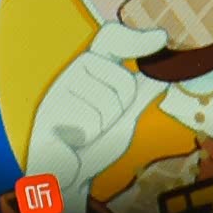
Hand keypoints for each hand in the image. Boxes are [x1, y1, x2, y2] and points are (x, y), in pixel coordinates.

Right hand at [21, 22, 168, 212]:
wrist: (68, 175)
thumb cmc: (95, 144)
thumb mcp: (125, 117)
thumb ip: (141, 95)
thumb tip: (163, 73)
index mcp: (91, 68)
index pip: (111, 37)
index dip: (136, 37)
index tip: (161, 39)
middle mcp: (73, 72)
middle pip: (123, 79)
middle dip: (123, 107)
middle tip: (103, 122)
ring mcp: (59, 92)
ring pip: (108, 104)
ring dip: (104, 127)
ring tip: (87, 134)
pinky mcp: (48, 115)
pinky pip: (89, 123)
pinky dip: (88, 139)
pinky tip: (74, 141)